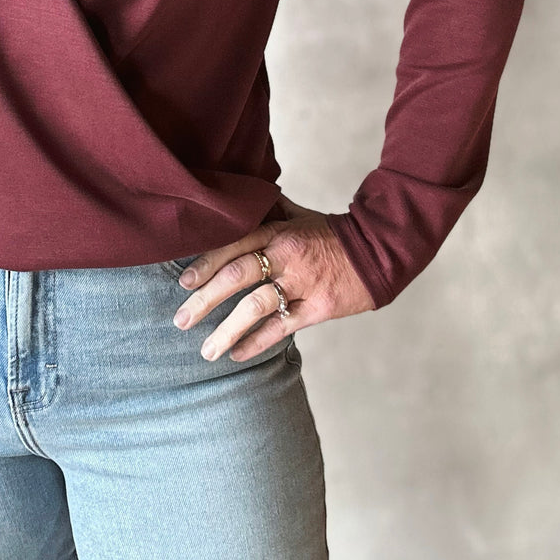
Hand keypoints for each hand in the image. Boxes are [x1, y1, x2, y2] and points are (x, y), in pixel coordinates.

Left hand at [170, 195, 375, 362]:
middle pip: (237, 275)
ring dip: (227, 330)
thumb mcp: (296, 215)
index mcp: (277, 231)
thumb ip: (265, 214)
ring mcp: (302, 283)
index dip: (206, 263)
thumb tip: (234, 204)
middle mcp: (285, 256)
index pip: (233, 245)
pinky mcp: (317, 308)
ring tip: (205, 351)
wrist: (378, 250)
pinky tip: (237, 355)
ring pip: (256, 306)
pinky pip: (281, 328)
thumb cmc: (330, 233)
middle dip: (205, 299)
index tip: (182, 281)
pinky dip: (257, 343)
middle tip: (181, 319)